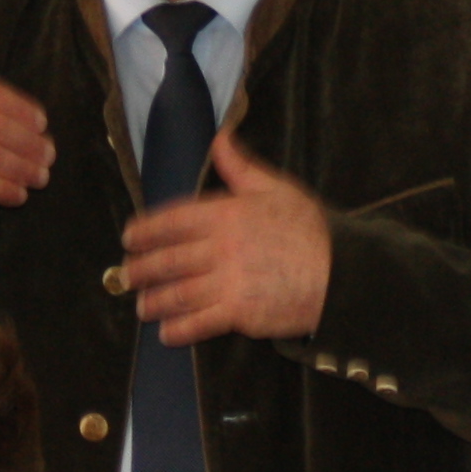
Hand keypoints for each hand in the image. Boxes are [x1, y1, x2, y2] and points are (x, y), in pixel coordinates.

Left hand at [119, 130, 329, 344]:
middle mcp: (221, 247)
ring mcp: (228, 281)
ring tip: (142, 306)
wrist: (342, 274)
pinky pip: (199, 322)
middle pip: (167, 259)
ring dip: (153, 301)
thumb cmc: (311, 231)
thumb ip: (241, 167)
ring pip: (177, 292)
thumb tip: (219, 139)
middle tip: (128, 275)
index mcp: (227, 213)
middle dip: (141, 269)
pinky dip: (179, 329)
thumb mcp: (277, 189)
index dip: (145, 230)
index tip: (129, 238)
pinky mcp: (240, 312)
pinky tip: (167, 332)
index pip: (172, 220)